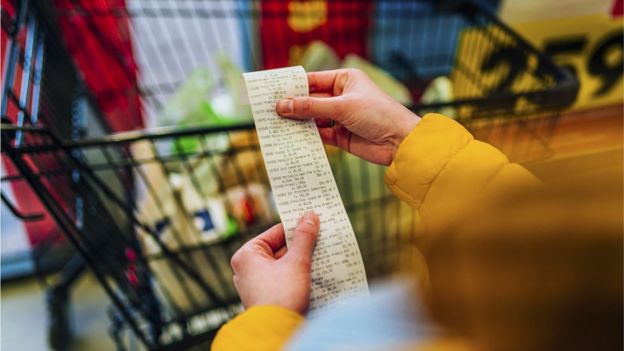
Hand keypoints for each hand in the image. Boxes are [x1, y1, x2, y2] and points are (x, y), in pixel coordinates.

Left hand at [230, 212, 319, 313]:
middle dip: (301, 246)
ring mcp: (255, 284)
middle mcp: (246, 268)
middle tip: (321, 238)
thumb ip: (304, 238)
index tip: (313, 222)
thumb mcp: (297, 262)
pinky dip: (297, 275)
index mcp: (246, 255)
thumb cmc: (281, 297)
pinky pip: (283, 279)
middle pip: (279, 248)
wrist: (277, 333)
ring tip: (321, 256)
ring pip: (283, 264)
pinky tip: (314, 273)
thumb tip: (310, 216)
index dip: (296, 227)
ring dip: (301, 261)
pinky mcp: (265, 297)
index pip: (275, 232)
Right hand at [276, 69, 420, 164]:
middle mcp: (341, 97)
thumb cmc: (378, 115)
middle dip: (292, 107)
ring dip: (298, 123)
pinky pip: (319, 135)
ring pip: (312, 118)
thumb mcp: (342, 107)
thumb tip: (282, 105)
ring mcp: (340, 117)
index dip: (292, 87)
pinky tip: (292, 138)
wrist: (400, 143)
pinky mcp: (341, 136)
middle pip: (310, 100)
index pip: (312, 81)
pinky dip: (307, 137)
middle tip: (269, 112)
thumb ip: (310, 107)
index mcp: (344, 80)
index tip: (272, 92)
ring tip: (276, 126)